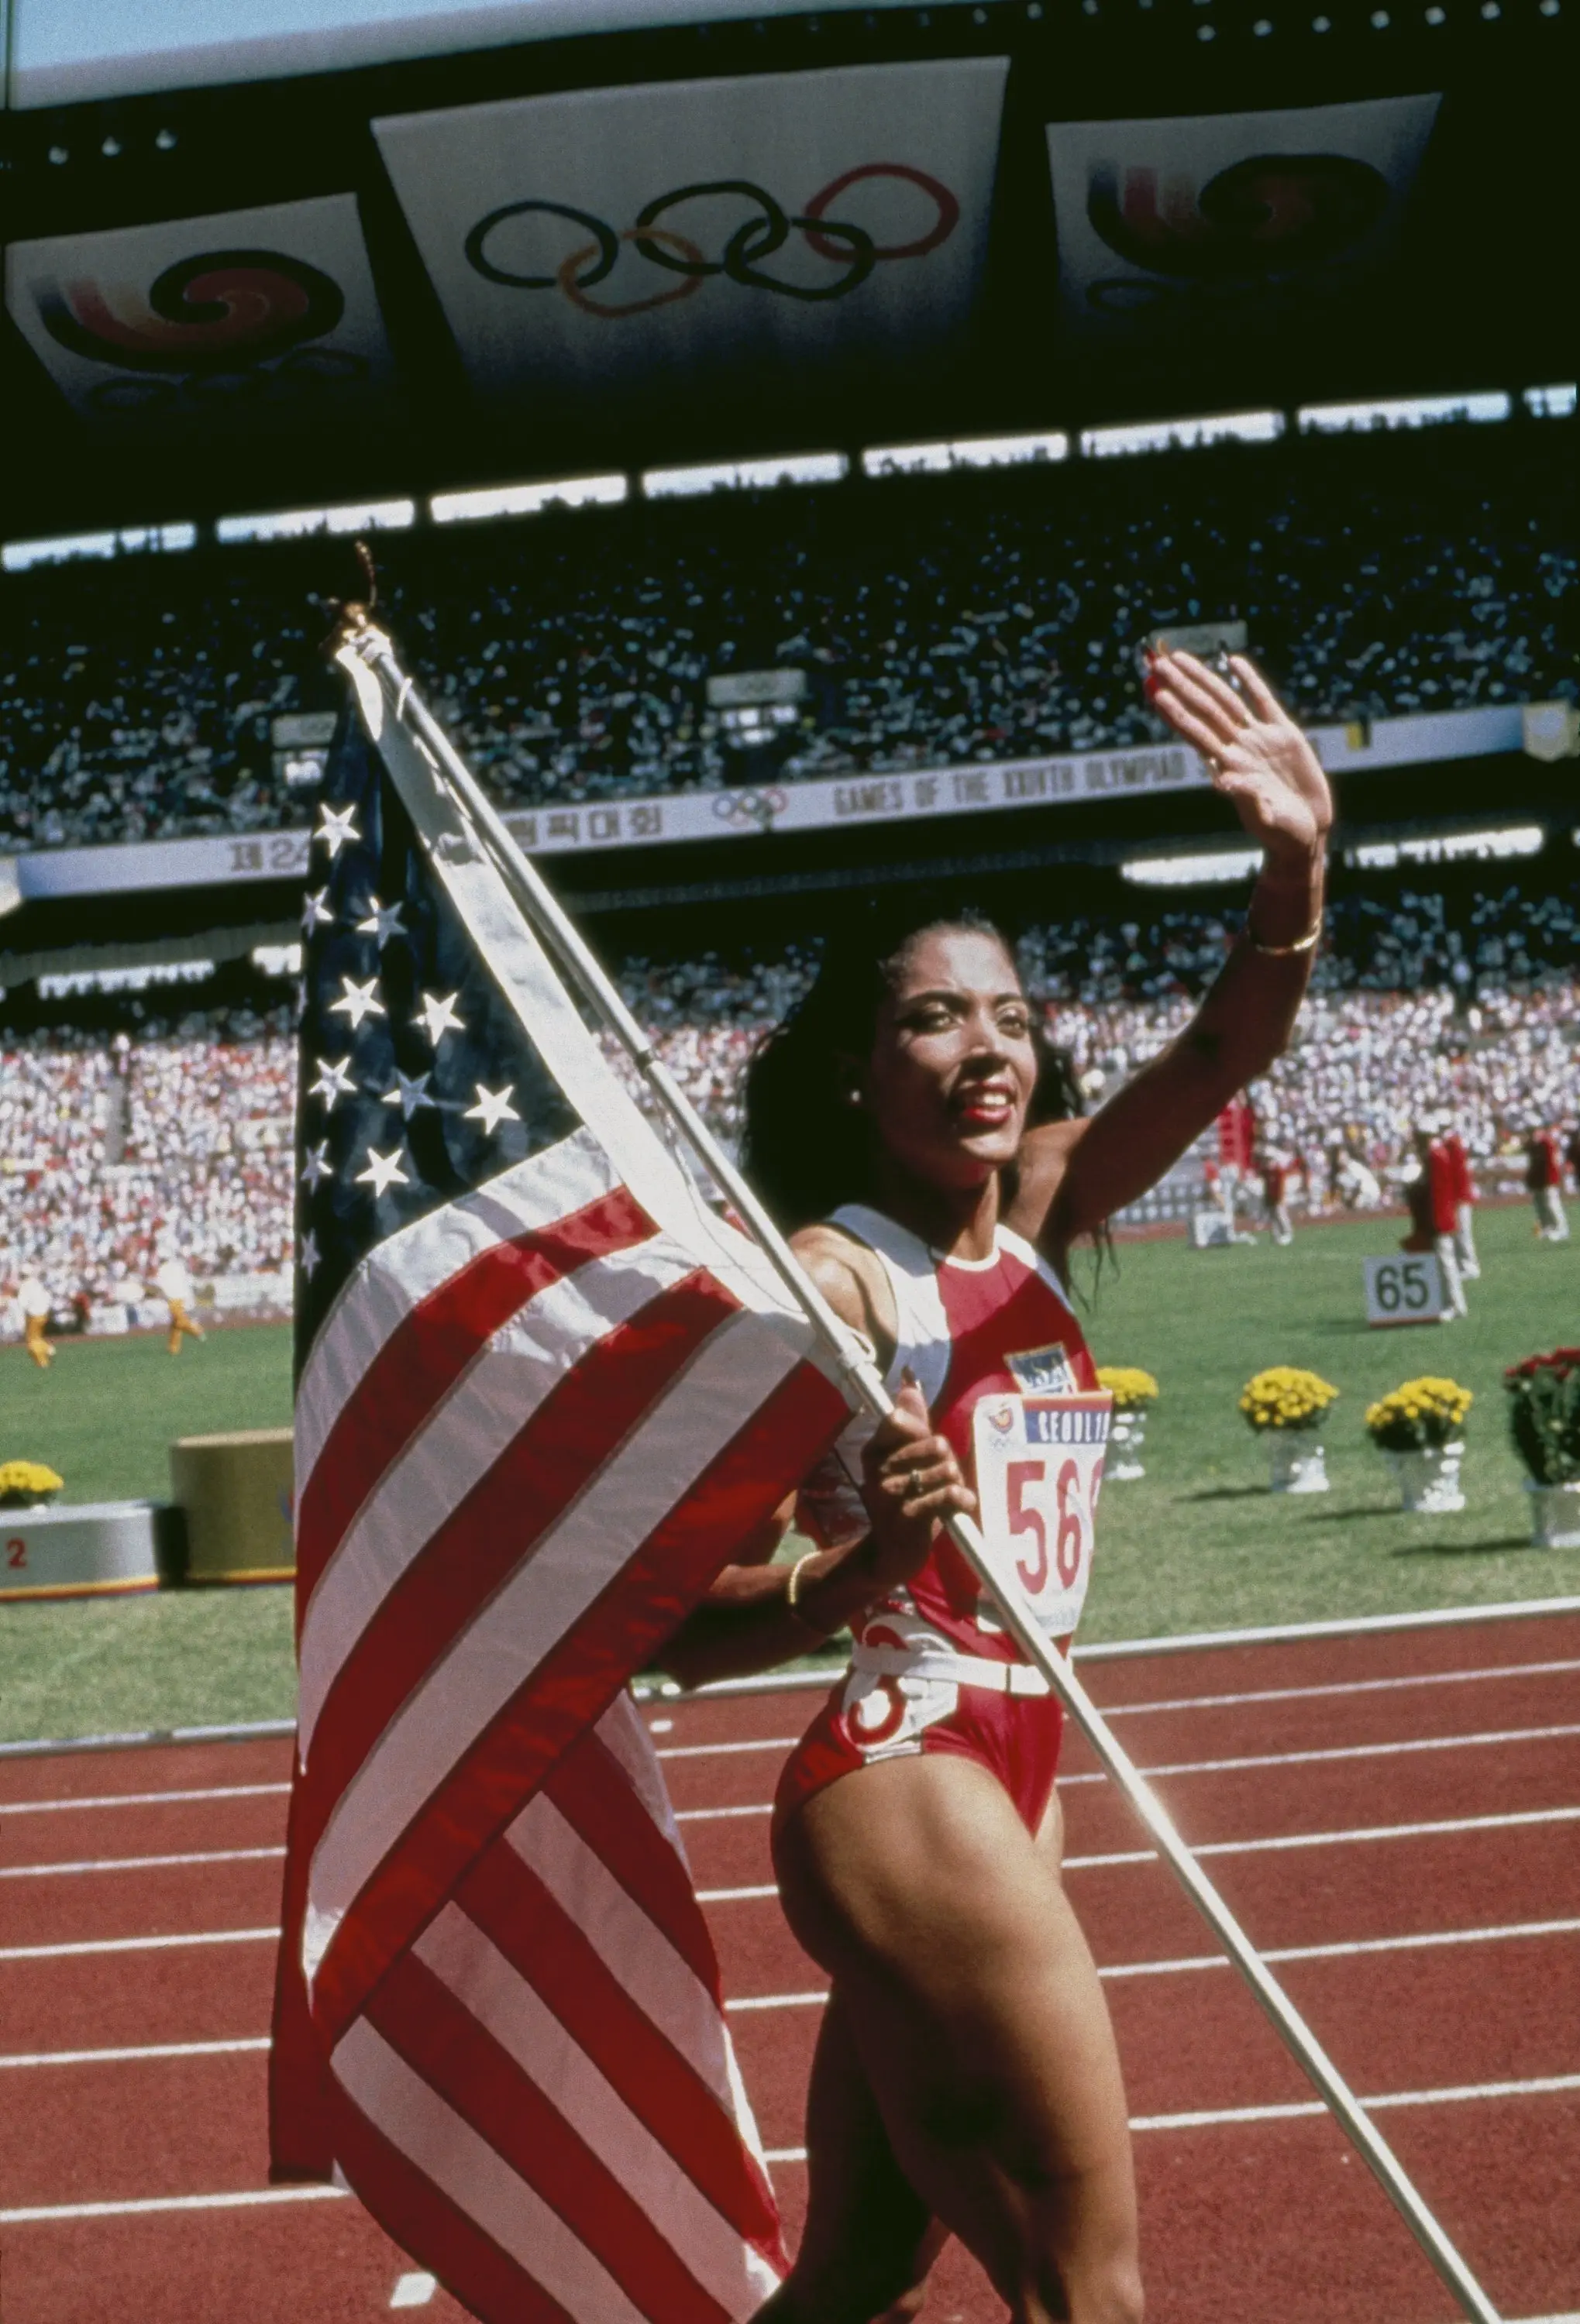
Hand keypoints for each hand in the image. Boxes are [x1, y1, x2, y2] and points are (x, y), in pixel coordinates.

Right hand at [859, 1374, 975, 1587]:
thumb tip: (910, 1384)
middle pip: (935, 1443)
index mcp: (873, 1452)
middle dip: (948, 1461)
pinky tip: (961, 1504)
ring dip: (956, 1481)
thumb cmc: (905, 1500)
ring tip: (947, 1493)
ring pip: (946, 1468)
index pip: (900, 1420)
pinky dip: (962, 1498)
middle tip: (941, 1477)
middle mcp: (876, 1470)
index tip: (925, 1449)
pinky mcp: (907, 1518)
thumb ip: (912, 1423)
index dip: (923, 1431)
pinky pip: (949, 1493)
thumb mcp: (906, 1461)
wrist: (892, 1553)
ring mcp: (890, 1495)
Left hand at [1146, 648, 1331, 875]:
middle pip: (1205, 710)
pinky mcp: (1283, 734)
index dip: (1176, 713)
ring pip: (1226, 700)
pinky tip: (1233, 662)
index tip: (1156, 692)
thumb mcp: (1266, 818)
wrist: (1308, 830)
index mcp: (1229, 767)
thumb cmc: (1283, 833)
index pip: (1196, 733)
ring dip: (1203, 679)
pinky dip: (1249, 680)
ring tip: (1180, 658)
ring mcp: (1258, 739)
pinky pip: (1263, 700)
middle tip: (1158, 663)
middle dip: (1182, 686)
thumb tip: (1225, 781)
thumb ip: (1248, 798)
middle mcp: (1238, 748)